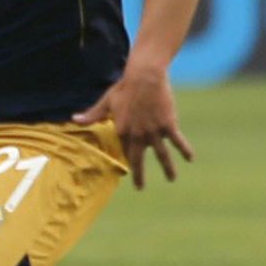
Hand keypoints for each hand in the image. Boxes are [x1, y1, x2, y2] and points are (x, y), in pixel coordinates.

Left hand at [73, 62, 194, 188]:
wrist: (144, 77)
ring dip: (167, 168)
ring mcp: (154, 131)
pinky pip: (177, 141)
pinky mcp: (168, 125)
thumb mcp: (106, 102)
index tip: (128, 169)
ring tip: (171, 179)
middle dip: (139, 176)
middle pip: (139, 159)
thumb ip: (92, 115)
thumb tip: (74, 120)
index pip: (123, 150)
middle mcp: (137, 135)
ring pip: (161, 155)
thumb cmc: (124, 88)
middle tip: (140, 188)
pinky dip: (184, 150)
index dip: (126, 160)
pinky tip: (190, 159)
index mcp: (121, 131)